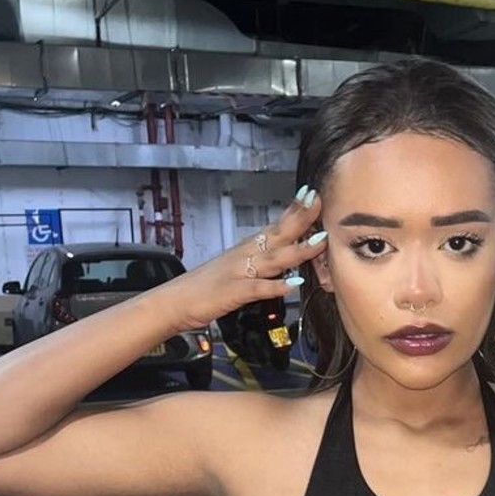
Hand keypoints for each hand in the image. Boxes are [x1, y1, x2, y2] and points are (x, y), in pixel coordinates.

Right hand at [155, 189, 326, 331]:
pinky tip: (292, 283)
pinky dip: (275, 286)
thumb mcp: (237, 268)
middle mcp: (246, 256)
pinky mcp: (234, 292)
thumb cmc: (206, 286)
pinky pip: (258, 288)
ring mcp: (240, 273)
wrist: (175, 301)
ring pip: (274, 259)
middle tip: (318, 201)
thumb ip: (260, 261)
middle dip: (300, 219)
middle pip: (278, 235)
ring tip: (319, 241)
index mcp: (247, 248)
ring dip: (297, 250)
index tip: (313, 195)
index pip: (275, 226)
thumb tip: (283, 257)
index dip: (294, 211)